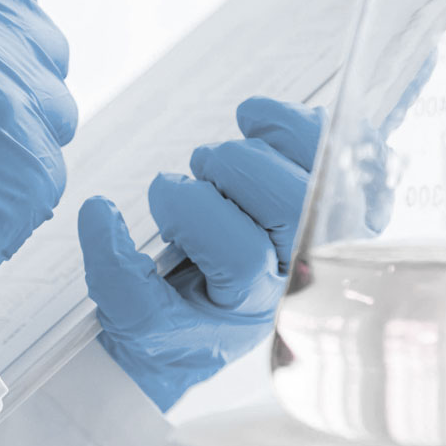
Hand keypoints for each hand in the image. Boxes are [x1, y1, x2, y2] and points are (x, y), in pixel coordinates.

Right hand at [79, 97, 320, 409]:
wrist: (214, 323)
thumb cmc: (175, 317)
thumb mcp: (133, 316)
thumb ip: (113, 274)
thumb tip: (101, 213)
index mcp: (253, 306)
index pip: (242, 256)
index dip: (192, 213)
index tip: (163, 193)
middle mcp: (302, 270)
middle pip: (292, 205)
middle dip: (232, 169)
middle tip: (199, 169)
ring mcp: (330, 232)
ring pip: (322, 169)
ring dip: (263, 144)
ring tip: (223, 158)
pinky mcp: (342, 198)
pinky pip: (344, 145)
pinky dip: (300, 122)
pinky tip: (259, 123)